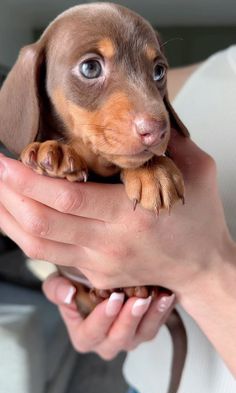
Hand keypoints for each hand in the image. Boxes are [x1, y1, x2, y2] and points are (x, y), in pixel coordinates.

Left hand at [0, 133, 230, 297]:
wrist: (202, 267)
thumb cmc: (200, 219)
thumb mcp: (196, 171)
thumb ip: (169, 141)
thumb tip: (141, 116)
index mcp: (131, 215)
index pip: (66, 199)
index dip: (27, 180)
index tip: (3, 159)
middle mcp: (110, 244)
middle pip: (42, 223)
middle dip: (7, 195)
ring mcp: (99, 265)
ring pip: (37, 246)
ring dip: (7, 218)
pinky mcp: (95, 276)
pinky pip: (49, 257)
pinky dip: (25, 235)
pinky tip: (13, 216)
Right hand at [42, 274, 174, 358]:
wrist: (96, 281)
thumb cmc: (74, 285)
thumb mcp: (58, 284)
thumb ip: (57, 289)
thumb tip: (67, 293)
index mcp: (84, 337)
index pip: (91, 333)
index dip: (103, 318)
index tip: (114, 299)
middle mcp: (107, 343)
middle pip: (120, 338)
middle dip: (130, 319)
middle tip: (138, 300)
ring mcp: (129, 338)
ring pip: (143, 334)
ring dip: (152, 316)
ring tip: (158, 297)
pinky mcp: (146, 329)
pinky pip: (158, 324)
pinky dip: (164, 310)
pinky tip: (168, 294)